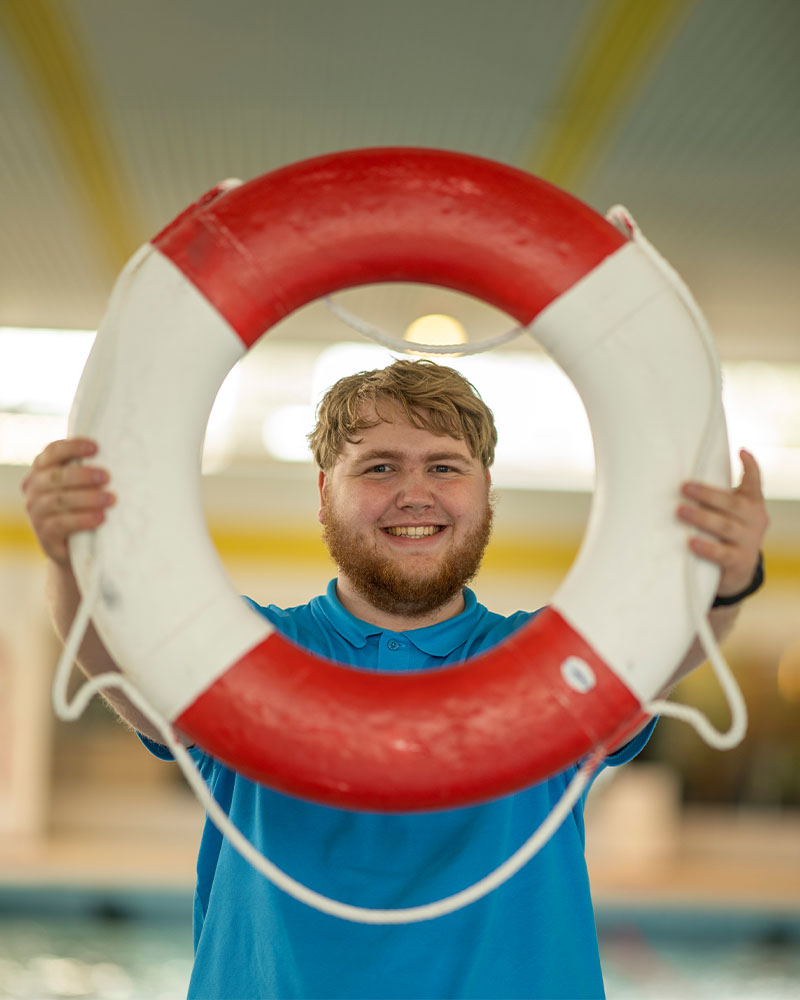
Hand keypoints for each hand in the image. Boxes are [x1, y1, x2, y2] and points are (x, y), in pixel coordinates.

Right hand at [21, 438, 114, 567]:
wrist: (76, 548)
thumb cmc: (83, 506)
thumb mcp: (83, 486)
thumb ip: (89, 470)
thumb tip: (119, 454)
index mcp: (42, 470)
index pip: (52, 451)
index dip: (72, 448)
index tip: (96, 448)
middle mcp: (34, 489)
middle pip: (55, 477)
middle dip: (83, 475)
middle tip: (107, 477)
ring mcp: (36, 512)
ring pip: (59, 501)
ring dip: (87, 498)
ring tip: (111, 500)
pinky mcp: (44, 534)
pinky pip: (61, 524)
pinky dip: (82, 519)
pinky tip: (100, 517)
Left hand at [678, 448, 768, 599]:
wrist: (738, 571)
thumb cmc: (725, 534)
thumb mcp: (728, 513)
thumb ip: (716, 497)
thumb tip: (682, 479)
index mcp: (751, 503)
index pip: (754, 482)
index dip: (750, 466)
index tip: (741, 451)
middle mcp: (755, 520)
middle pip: (732, 503)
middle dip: (707, 494)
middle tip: (684, 488)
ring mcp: (749, 541)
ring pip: (725, 526)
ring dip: (701, 518)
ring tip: (680, 512)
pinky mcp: (739, 561)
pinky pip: (723, 554)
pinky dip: (707, 547)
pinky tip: (691, 542)